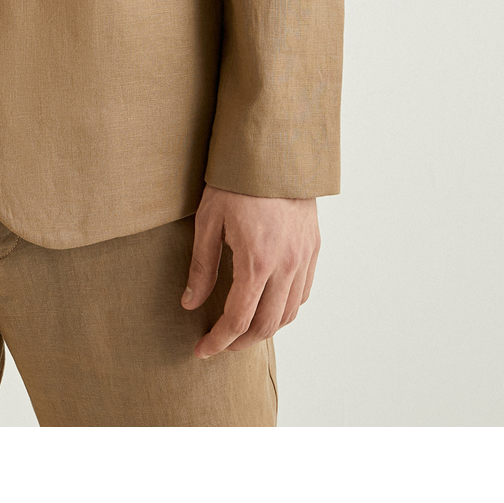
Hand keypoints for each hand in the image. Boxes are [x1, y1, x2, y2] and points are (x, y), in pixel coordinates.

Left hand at [182, 183, 319, 357]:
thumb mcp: (208, 221)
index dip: (218, 341)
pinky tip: (268, 307)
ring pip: (289, 314)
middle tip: (219, 344)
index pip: (238, 319)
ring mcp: (303, 258)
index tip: (202, 350)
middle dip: (240, 342)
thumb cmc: (236, 182)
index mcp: (257, 261)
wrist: (274, 152)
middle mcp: (286, 265)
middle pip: (266, 325)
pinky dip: (286, 310)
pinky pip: (304, 293)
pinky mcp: (312, 249)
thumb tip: (190, 304)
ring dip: (265, 330)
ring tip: (241, 331)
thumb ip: (202, 267)